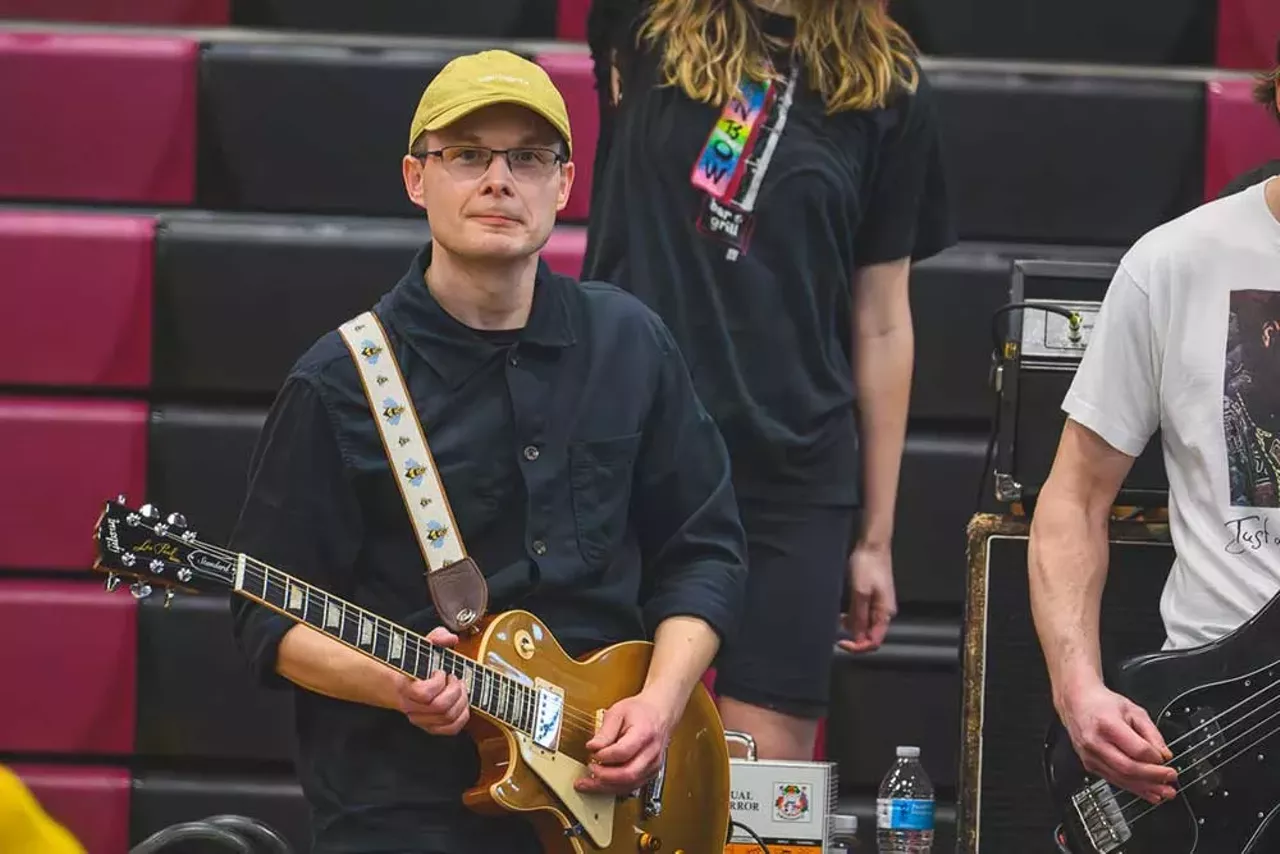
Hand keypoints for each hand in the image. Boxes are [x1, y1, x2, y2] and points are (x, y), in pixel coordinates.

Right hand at [396, 627, 468, 735]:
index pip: (424, 693)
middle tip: (454, 678)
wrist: (400, 683)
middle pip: (440, 707)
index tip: (440, 671)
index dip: (438, 682)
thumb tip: (451, 638)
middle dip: (454, 690)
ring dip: (461, 701)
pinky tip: (461, 703)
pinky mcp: (431, 727)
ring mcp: (421, 719)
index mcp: (405, 687)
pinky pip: (451, 729)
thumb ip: (436, 637)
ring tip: (459, 688)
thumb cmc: (415, 664)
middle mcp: (411, 707)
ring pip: (447, 718)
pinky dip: (462, 716)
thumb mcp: (423, 646)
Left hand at [574, 691, 674, 794]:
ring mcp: (653, 765)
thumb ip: (605, 731)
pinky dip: (614, 787)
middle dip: (604, 776)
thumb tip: (592, 747)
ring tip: (587, 782)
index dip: (605, 755)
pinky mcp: (650, 773)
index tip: (592, 752)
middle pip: (628, 774)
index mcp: (644, 733)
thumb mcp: (618, 712)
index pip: (623, 752)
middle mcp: (651, 753)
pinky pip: (632, 786)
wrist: (659, 712)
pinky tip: (600, 784)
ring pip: (629, 785)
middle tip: (589, 768)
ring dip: (606, 787)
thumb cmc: (640, 711)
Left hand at [837, 541, 896, 653]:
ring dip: (851, 626)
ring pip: (864, 625)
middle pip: (869, 635)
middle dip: (853, 636)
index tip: (840, 641)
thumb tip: (856, 636)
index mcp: (885, 614)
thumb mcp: (860, 592)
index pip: (873, 642)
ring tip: (838, 617)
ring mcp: (878, 606)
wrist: (872, 546)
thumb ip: (859, 615)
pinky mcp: (872, 599)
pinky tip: (842, 611)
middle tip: (836, 628)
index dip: (857, 646)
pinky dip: (851, 617)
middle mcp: (884, 613)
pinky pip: (862, 615)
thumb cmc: (868, 566)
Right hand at [1060, 680, 1176, 803]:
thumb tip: (1164, 755)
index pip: (1136, 749)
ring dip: (1146, 788)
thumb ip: (1151, 733)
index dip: (1155, 758)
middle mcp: (1095, 742)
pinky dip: (1134, 789)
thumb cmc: (1103, 704)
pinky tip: (1149, 793)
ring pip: (1121, 779)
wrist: (1076, 703)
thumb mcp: (1133, 710)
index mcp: (1106, 724)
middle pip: (1129, 768)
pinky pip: (1114, 780)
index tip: (1166, 759)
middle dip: (1154, 777)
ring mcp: (1090, 756)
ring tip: (1165, 792)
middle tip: (1171, 778)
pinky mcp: (1090, 765)